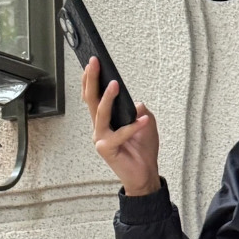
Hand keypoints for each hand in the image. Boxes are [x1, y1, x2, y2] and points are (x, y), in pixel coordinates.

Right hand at [81, 56, 160, 195]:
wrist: (145, 176)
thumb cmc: (143, 151)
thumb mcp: (147, 123)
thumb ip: (139, 110)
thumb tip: (135, 103)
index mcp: (105, 121)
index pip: (93, 97)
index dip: (91, 80)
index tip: (92, 62)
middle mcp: (100, 129)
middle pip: (91, 100)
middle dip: (92, 80)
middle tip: (94, 63)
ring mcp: (101, 139)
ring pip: (101, 114)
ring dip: (108, 98)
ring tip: (115, 85)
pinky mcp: (107, 149)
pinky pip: (120, 134)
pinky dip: (133, 127)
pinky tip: (144, 120)